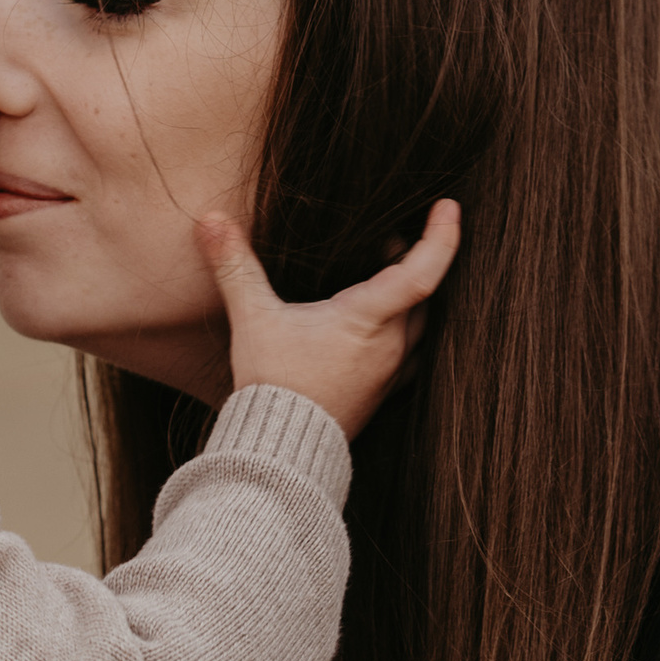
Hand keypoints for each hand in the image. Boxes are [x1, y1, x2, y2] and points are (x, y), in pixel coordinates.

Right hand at [195, 198, 460, 439]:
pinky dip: (402, 330)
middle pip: (423, 293)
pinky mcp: (382, 394)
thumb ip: (235, 266)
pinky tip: (377, 327)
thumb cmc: (272, 384)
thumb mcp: (252, 319)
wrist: (280, 453)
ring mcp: (391, 373)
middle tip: (390, 237)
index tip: (448, 207)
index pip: (424, 270)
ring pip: (419, 324)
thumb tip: (211, 220)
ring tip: (382, 274)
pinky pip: (408, 354)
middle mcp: (391, 346)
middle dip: (414, 259)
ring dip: (409, 297)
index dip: (442, 235)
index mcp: (369, 319)